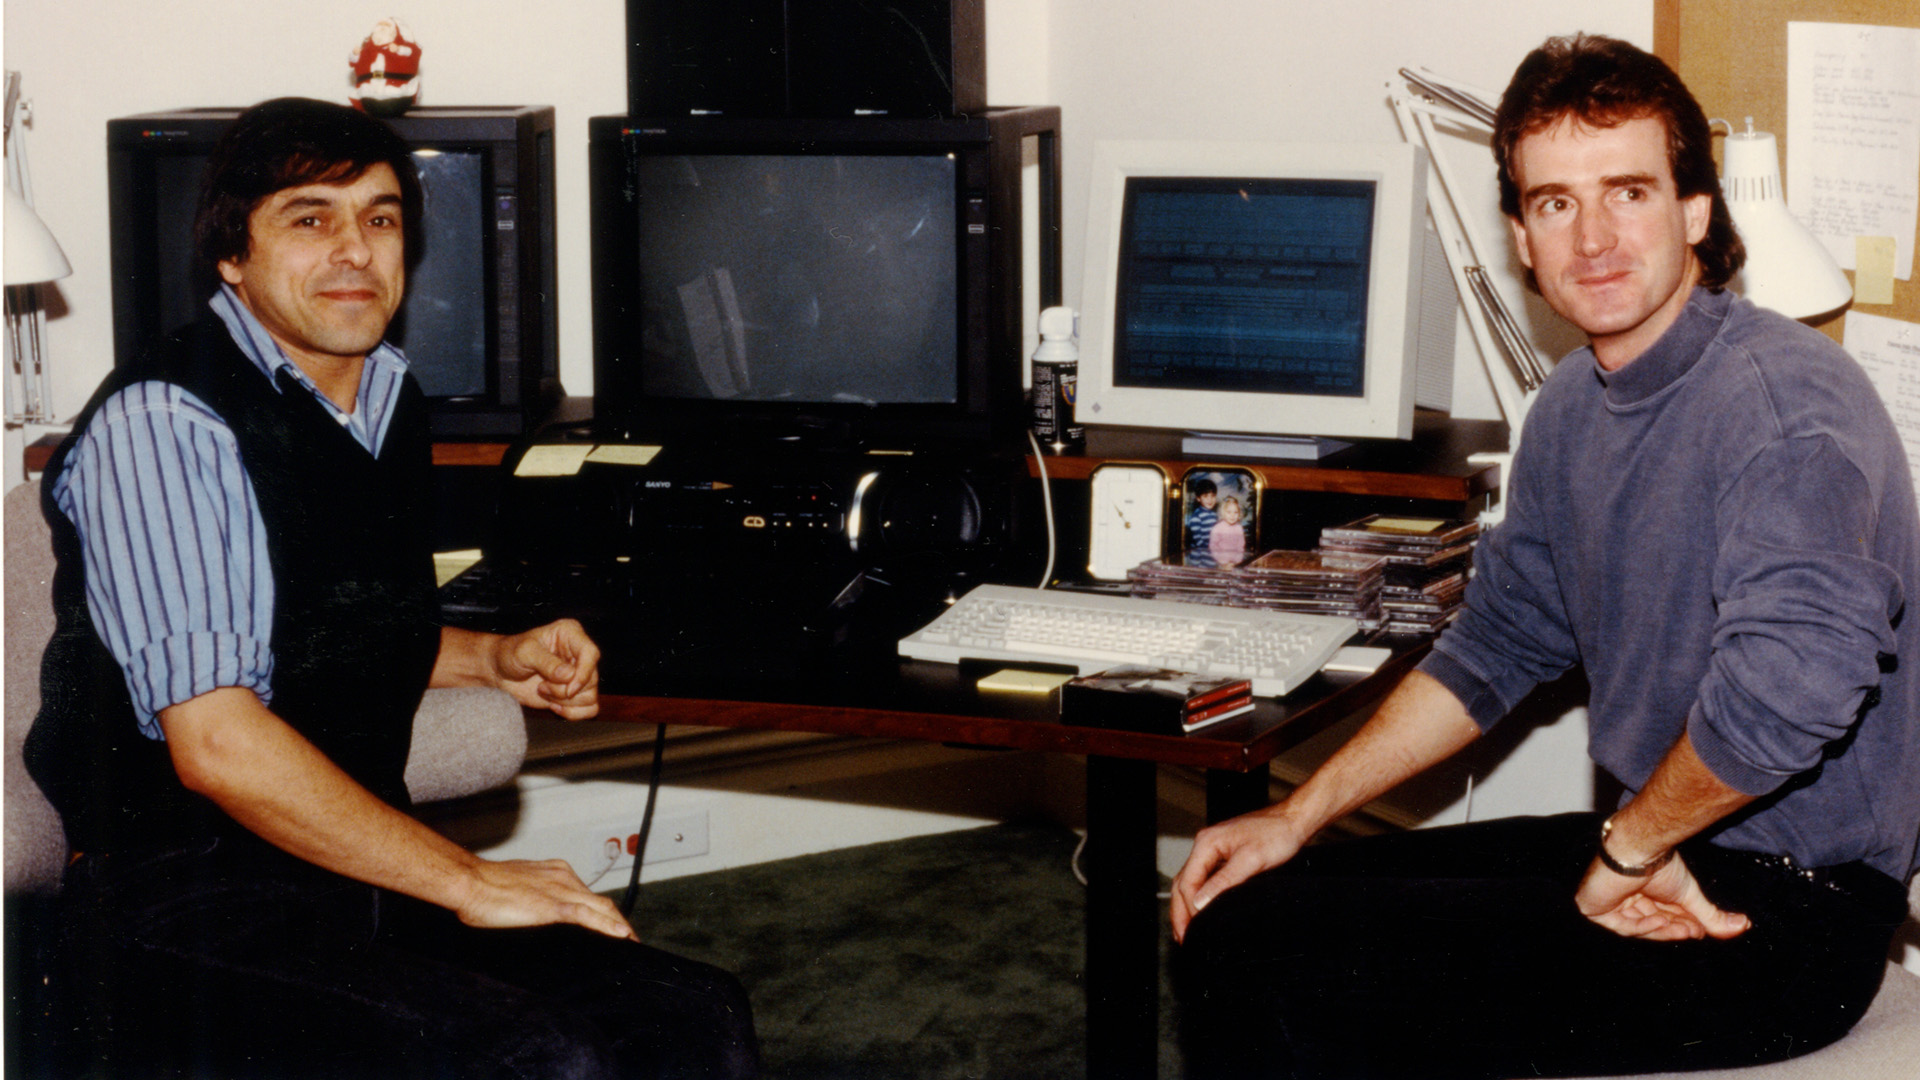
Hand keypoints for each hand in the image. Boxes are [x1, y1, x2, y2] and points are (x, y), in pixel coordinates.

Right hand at [454, 856, 639, 940]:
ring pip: (601, 908)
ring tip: (632, 942)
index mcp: (556, 872)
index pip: (588, 893)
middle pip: (601, 901)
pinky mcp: (553, 906)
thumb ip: (533, 898)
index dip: (603, 910)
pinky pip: (588, 916)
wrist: (470, 882)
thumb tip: (535, 913)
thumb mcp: (517, 888)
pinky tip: (621, 936)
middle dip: (618, 921)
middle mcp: (564, 878)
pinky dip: (607, 926)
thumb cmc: (484, 887)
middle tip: (630, 939)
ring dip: (619, 927)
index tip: (612, 924)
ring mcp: (561, 891)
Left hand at [494, 619, 599, 718]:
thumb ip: (546, 662)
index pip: (591, 653)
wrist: (498, 673)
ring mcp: (578, 674)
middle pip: (592, 679)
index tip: (568, 688)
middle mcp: (579, 653)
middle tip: (542, 686)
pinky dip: (572, 713)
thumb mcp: (524, 652)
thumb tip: (568, 676)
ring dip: (565, 701)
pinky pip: (589, 709)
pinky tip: (553, 705)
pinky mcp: (575, 693)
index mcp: (570, 634)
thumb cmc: (509, 654)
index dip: (583, 673)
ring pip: (591, 696)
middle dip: (565, 690)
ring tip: (543, 690)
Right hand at [1170, 807, 1307, 942]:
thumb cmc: (1277, 834)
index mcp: (1206, 843)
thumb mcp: (1251, 860)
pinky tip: (1202, 910)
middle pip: (1182, 882)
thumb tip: (1199, 902)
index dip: (1188, 909)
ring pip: (1190, 881)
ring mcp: (1213, 850)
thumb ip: (1223, 881)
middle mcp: (1205, 845)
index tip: (1193, 932)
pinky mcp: (1223, 855)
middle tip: (1183, 938)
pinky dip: (1198, 897)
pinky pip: (1203, 878)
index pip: (1187, 882)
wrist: (1293, 820)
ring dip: (1185, 905)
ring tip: (1186, 930)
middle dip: (1179, 911)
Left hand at [1575, 851, 1750, 940]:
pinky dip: (1641, 926)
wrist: (1638, 847)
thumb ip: (1711, 915)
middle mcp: (1626, 897)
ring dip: (1662, 930)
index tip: (1701, 931)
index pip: (1664, 917)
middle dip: (1674, 929)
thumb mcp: (1690, 895)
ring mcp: (1609, 903)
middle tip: (1694, 932)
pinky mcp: (1595, 907)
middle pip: (1652, 924)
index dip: (1682, 926)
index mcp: (1645, 892)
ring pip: (1638, 928)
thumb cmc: (1660, 864)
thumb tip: (1744, 926)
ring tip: (1681, 928)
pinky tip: (1659, 921)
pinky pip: (1621, 927)